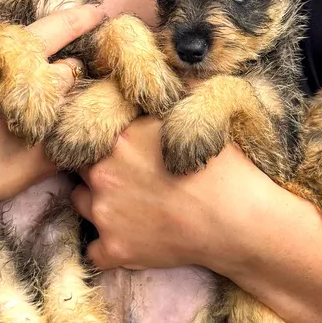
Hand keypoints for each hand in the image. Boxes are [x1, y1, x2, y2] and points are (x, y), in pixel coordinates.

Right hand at [0, 5, 105, 230]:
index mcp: (11, 59)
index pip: (58, 28)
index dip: (80, 18)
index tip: (96, 12)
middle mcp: (37, 88)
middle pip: (69, 69)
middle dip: (64, 70)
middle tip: (46, 79)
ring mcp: (47, 124)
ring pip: (72, 103)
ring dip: (63, 103)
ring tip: (41, 112)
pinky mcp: (49, 158)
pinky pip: (71, 137)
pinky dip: (65, 134)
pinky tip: (46, 138)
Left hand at [71, 115, 276, 270]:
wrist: (240, 222)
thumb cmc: (226, 170)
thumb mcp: (197, 118)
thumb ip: (170, 96)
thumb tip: (161, 72)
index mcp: (121, 137)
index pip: (91, 132)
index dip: (105, 140)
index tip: (121, 149)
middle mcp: (103, 172)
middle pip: (81, 166)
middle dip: (101, 169)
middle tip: (130, 177)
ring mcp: (104, 213)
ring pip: (81, 203)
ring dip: (99, 202)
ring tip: (131, 205)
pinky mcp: (114, 249)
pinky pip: (94, 250)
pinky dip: (109, 245)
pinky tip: (133, 238)